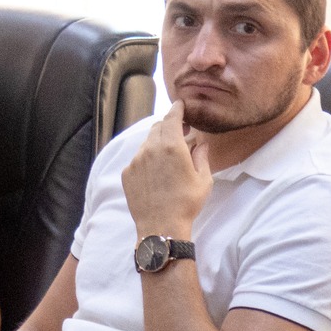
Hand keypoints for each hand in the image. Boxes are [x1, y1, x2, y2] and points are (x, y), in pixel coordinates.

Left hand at [120, 101, 212, 237]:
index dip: (177, 108)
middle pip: (158, 127)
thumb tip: (200, 144)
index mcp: (172, 146)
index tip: (180, 104)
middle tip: (181, 130)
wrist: (161, 226)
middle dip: (169, 125)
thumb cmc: (186, 203)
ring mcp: (136, 160)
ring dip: (158, 142)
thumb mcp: (203, 180)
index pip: (172, 117)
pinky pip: (138, 158)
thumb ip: (202, 156)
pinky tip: (157, 172)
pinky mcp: (127, 173)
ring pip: (147, 142)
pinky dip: (148, 158)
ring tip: (169, 155)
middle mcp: (150, 149)